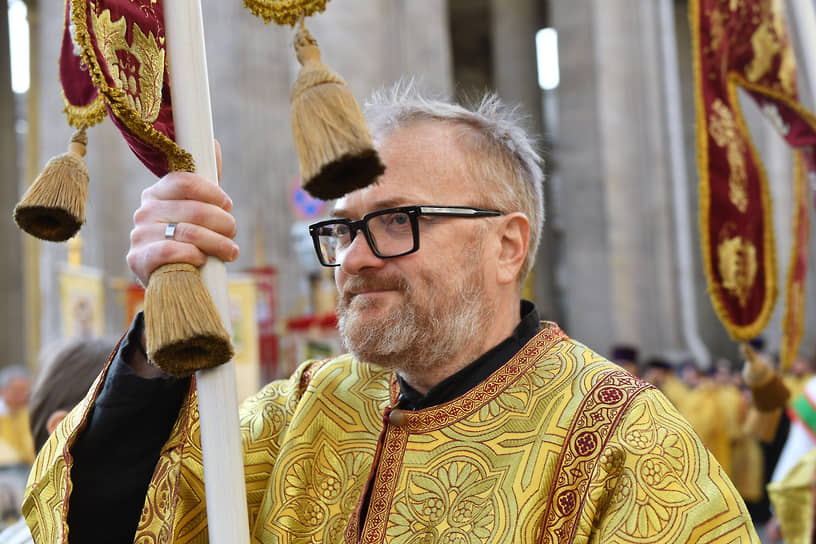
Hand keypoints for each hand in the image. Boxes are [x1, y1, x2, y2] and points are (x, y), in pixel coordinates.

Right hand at [126, 141, 238, 285]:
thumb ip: (206, 181)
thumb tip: (214, 144)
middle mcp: (144, 211)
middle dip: (223, 222)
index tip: (227, 204)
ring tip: (231, 250)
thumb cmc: (188, 240)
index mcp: (157, 193)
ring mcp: (139, 235)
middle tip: (233, 232)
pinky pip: (171, 251)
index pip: (185, 181)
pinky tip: (203, 260)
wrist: (170, 279)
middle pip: (193, 209)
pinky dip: (194, 256)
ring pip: (188, 232)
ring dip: (217, 243)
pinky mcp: (138, 259)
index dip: (212, 192)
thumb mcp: (197, 209)